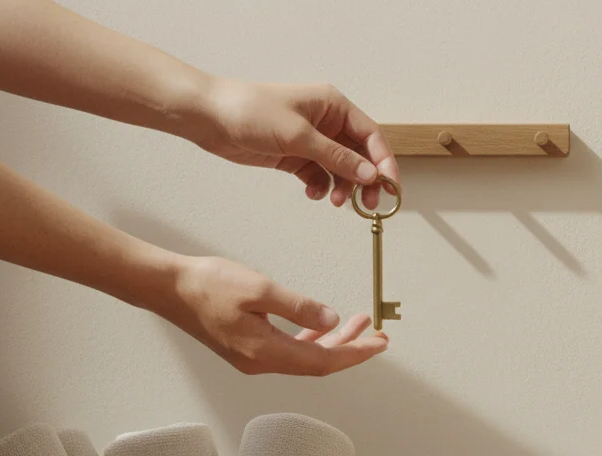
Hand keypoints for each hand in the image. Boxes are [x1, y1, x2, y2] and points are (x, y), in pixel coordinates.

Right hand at [157, 254, 386, 375]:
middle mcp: (261, 363)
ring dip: (332, 342)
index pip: (323, 361)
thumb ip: (298, 307)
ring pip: (304, 357)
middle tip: (377, 335)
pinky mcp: (246, 349)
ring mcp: (252, 359)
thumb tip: (330, 321)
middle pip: (317, 363)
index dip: (355, 353)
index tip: (380, 344)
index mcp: (265, 352)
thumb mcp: (260, 289)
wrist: (169, 289)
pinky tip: (321, 327)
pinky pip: (288, 351)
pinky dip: (310, 339)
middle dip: (350, 349)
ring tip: (357, 323)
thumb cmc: (207, 285)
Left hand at [185, 78, 400, 209]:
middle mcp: (326, 122)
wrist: (210, 117)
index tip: (390, 186)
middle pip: (359, 155)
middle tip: (369, 203)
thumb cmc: (250, 111)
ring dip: (342, 186)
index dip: (384, 161)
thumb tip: (369, 173)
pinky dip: (320, 187)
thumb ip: (337, 157)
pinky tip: (313, 194)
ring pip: (340, 168)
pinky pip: (318, 175)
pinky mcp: (294, 156)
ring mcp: (310, 140)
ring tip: (336, 201)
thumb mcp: (299, 136)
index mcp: (333, 106)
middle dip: (365, 179)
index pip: (371, 135)